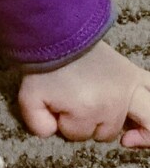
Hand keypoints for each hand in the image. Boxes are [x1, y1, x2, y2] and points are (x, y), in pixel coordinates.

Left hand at [18, 41, 149, 147]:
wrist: (58, 33)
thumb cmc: (43, 66)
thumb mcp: (29, 98)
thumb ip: (38, 123)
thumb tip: (52, 132)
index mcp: (86, 111)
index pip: (76, 134)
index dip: (62, 124)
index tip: (53, 107)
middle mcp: (113, 104)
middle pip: (105, 134)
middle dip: (88, 128)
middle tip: (75, 112)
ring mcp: (127, 89)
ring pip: (127, 122)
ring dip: (117, 123)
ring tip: (119, 129)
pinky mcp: (134, 76)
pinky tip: (140, 120)